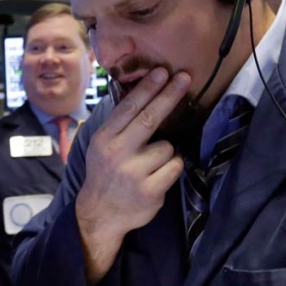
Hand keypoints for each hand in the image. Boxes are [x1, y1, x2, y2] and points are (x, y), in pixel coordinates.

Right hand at [76, 68, 190, 285]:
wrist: (100, 213)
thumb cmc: (106, 173)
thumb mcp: (101, 145)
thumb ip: (119, 124)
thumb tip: (142, 91)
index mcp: (105, 138)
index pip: (129, 108)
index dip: (148, 88)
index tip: (162, 72)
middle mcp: (117, 153)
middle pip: (150, 119)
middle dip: (169, 96)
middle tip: (185, 78)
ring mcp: (134, 173)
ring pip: (167, 147)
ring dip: (165, 152)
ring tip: (150, 164)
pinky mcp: (150, 190)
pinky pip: (174, 166)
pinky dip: (171, 168)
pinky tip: (157, 176)